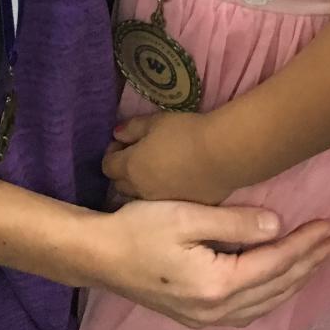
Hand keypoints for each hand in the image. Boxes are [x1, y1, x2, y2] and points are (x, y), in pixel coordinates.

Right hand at [89, 198, 329, 328]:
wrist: (100, 257)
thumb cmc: (139, 228)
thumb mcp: (186, 215)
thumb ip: (234, 223)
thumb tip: (278, 226)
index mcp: (217, 285)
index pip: (274, 263)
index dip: (304, 245)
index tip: (329, 227)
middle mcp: (217, 310)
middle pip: (275, 287)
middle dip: (308, 264)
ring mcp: (206, 319)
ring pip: (264, 304)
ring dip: (293, 281)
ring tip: (316, 260)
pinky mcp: (196, 317)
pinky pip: (248, 311)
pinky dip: (271, 295)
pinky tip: (277, 284)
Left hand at [103, 111, 238, 204]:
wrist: (221, 155)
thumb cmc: (184, 133)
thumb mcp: (155, 122)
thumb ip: (132, 128)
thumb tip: (117, 134)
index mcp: (130, 168)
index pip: (107, 166)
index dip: (113, 153)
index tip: (125, 143)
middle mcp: (141, 190)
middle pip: (120, 185)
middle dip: (124, 171)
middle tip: (139, 157)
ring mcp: (162, 202)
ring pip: (142, 196)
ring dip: (143, 185)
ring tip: (158, 170)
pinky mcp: (182, 207)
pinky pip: (165, 202)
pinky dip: (165, 193)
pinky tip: (177, 181)